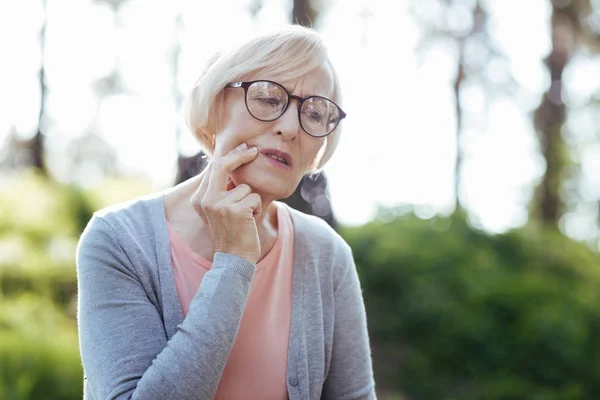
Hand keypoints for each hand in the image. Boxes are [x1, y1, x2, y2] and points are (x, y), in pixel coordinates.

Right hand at [191, 143, 261, 263]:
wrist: (234, 258)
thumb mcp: (218, 210)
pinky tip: (249, 221)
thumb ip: (219, 190)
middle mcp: (206, 200)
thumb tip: (228, 162)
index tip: (243, 148)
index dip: (230, 156)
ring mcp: (219, 205)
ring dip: (251, 201)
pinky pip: (254, 198)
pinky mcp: (236, 210)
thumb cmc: (231, 232)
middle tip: (254, 150)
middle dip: (240, 155)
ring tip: (244, 217)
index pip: (213, 168)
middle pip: (222, 166)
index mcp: (200, 198)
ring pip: (245, 188)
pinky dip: (256, 208)